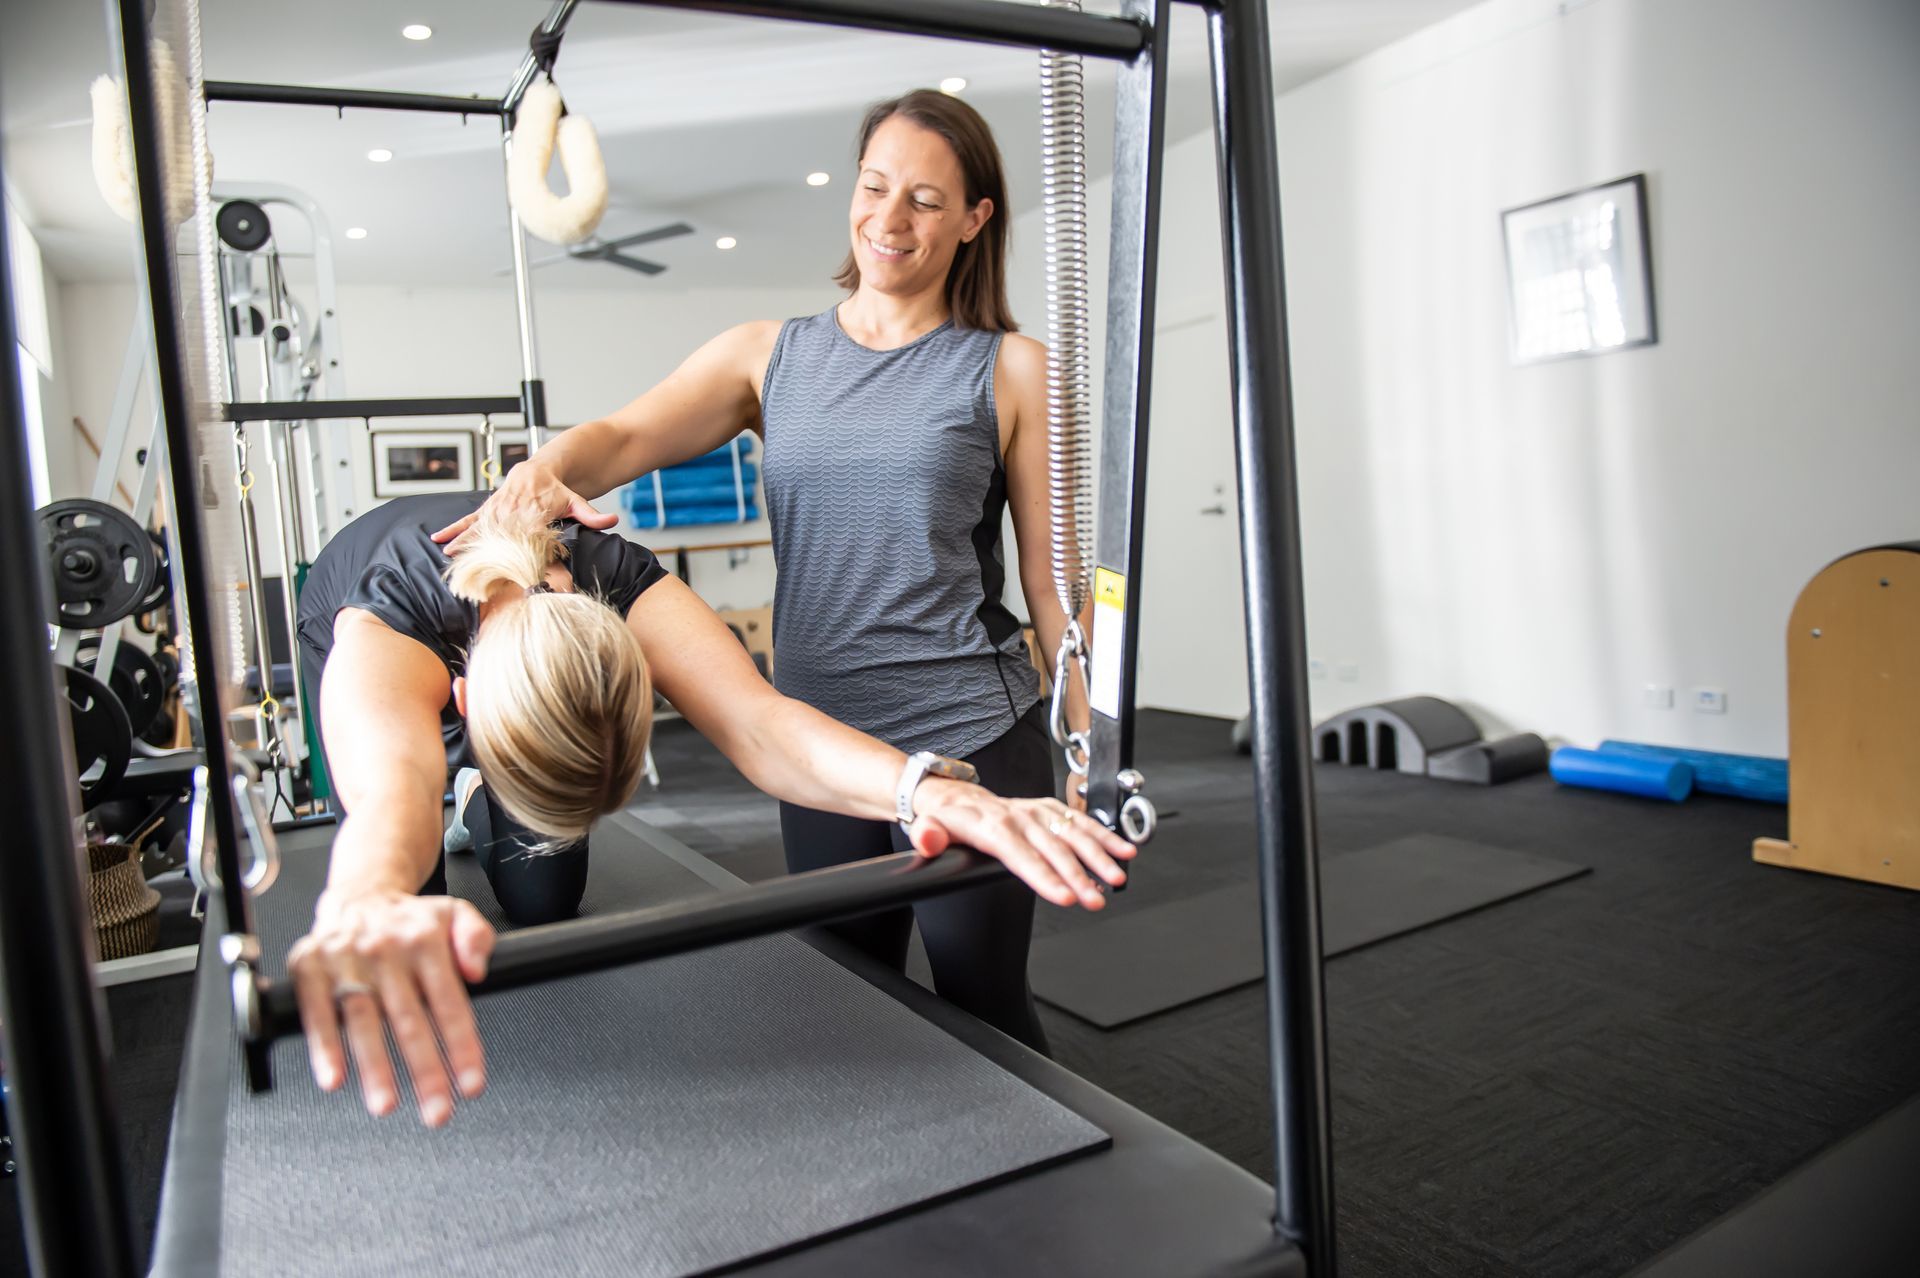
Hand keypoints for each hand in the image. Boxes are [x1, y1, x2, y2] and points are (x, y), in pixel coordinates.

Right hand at [287, 889, 496, 1126]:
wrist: (358, 894)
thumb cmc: (409, 919)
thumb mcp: (455, 912)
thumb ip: (476, 937)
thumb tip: (478, 970)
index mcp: (424, 940)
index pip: (448, 1002)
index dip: (461, 1046)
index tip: (470, 1084)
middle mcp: (386, 952)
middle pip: (408, 1019)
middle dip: (424, 1070)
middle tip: (437, 1111)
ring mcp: (346, 961)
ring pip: (363, 1020)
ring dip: (374, 1067)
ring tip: (386, 1104)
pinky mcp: (310, 968)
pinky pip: (317, 1012)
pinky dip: (324, 1047)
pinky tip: (334, 1078)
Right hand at [430, 461, 616, 551]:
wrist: (540, 469)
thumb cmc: (559, 490)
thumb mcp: (577, 502)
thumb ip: (592, 515)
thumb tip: (613, 520)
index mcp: (533, 511)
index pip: (524, 533)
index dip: (516, 548)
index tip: (507, 564)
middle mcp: (512, 510)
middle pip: (497, 534)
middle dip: (485, 551)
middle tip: (473, 571)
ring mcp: (498, 509)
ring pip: (479, 527)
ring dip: (463, 542)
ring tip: (449, 558)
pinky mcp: (488, 508)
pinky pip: (469, 519)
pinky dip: (455, 528)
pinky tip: (439, 539)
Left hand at [906, 779, 1134, 909]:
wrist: (954, 795)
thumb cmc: (947, 818)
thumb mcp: (927, 827)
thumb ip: (927, 836)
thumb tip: (927, 839)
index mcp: (991, 825)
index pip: (1020, 855)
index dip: (1044, 876)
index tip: (1066, 896)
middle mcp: (1019, 816)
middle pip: (1053, 849)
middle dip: (1079, 876)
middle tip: (1096, 900)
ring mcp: (1037, 811)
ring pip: (1073, 833)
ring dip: (1099, 856)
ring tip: (1117, 878)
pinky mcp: (1050, 809)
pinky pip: (1081, 821)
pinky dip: (1105, 835)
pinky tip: (1124, 851)